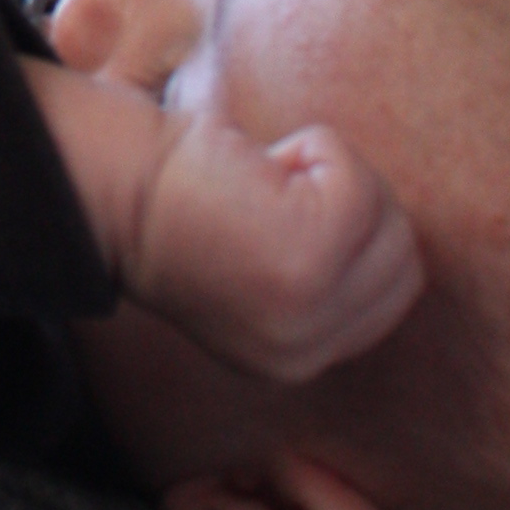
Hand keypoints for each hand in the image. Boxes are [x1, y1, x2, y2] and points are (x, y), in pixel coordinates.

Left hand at [26, 59, 423, 385]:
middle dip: (351, 200)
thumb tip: (401, 237)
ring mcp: (307, 314)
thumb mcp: (263, 262)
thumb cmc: (176, 195)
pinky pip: (360, 186)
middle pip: (403, 259)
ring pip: (392, 221)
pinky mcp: (306, 262)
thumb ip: (328, 274)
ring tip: (260, 180)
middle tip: (267, 187)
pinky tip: (258, 165)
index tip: (278, 205)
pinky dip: (318, 150)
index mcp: (293, 360)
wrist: (106, 178)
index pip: (392, 290)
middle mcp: (301, 355)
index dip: (351, 227)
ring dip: (333, 174)